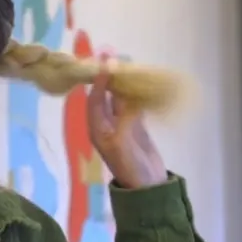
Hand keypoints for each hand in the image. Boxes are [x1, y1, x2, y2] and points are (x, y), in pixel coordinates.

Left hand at [87, 60, 166, 189]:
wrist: (148, 186)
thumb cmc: (130, 166)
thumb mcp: (123, 142)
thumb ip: (124, 117)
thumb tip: (126, 94)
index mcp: (97, 128)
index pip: (94, 99)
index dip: (98, 81)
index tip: (104, 62)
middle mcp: (106, 124)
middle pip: (105, 95)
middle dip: (109, 77)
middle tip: (114, 55)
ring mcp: (122, 124)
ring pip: (120, 98)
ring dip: (123, 82)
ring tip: (128, 63)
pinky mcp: (136, 126)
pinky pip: (133, 104)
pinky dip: (136, 93)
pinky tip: (140, 81)